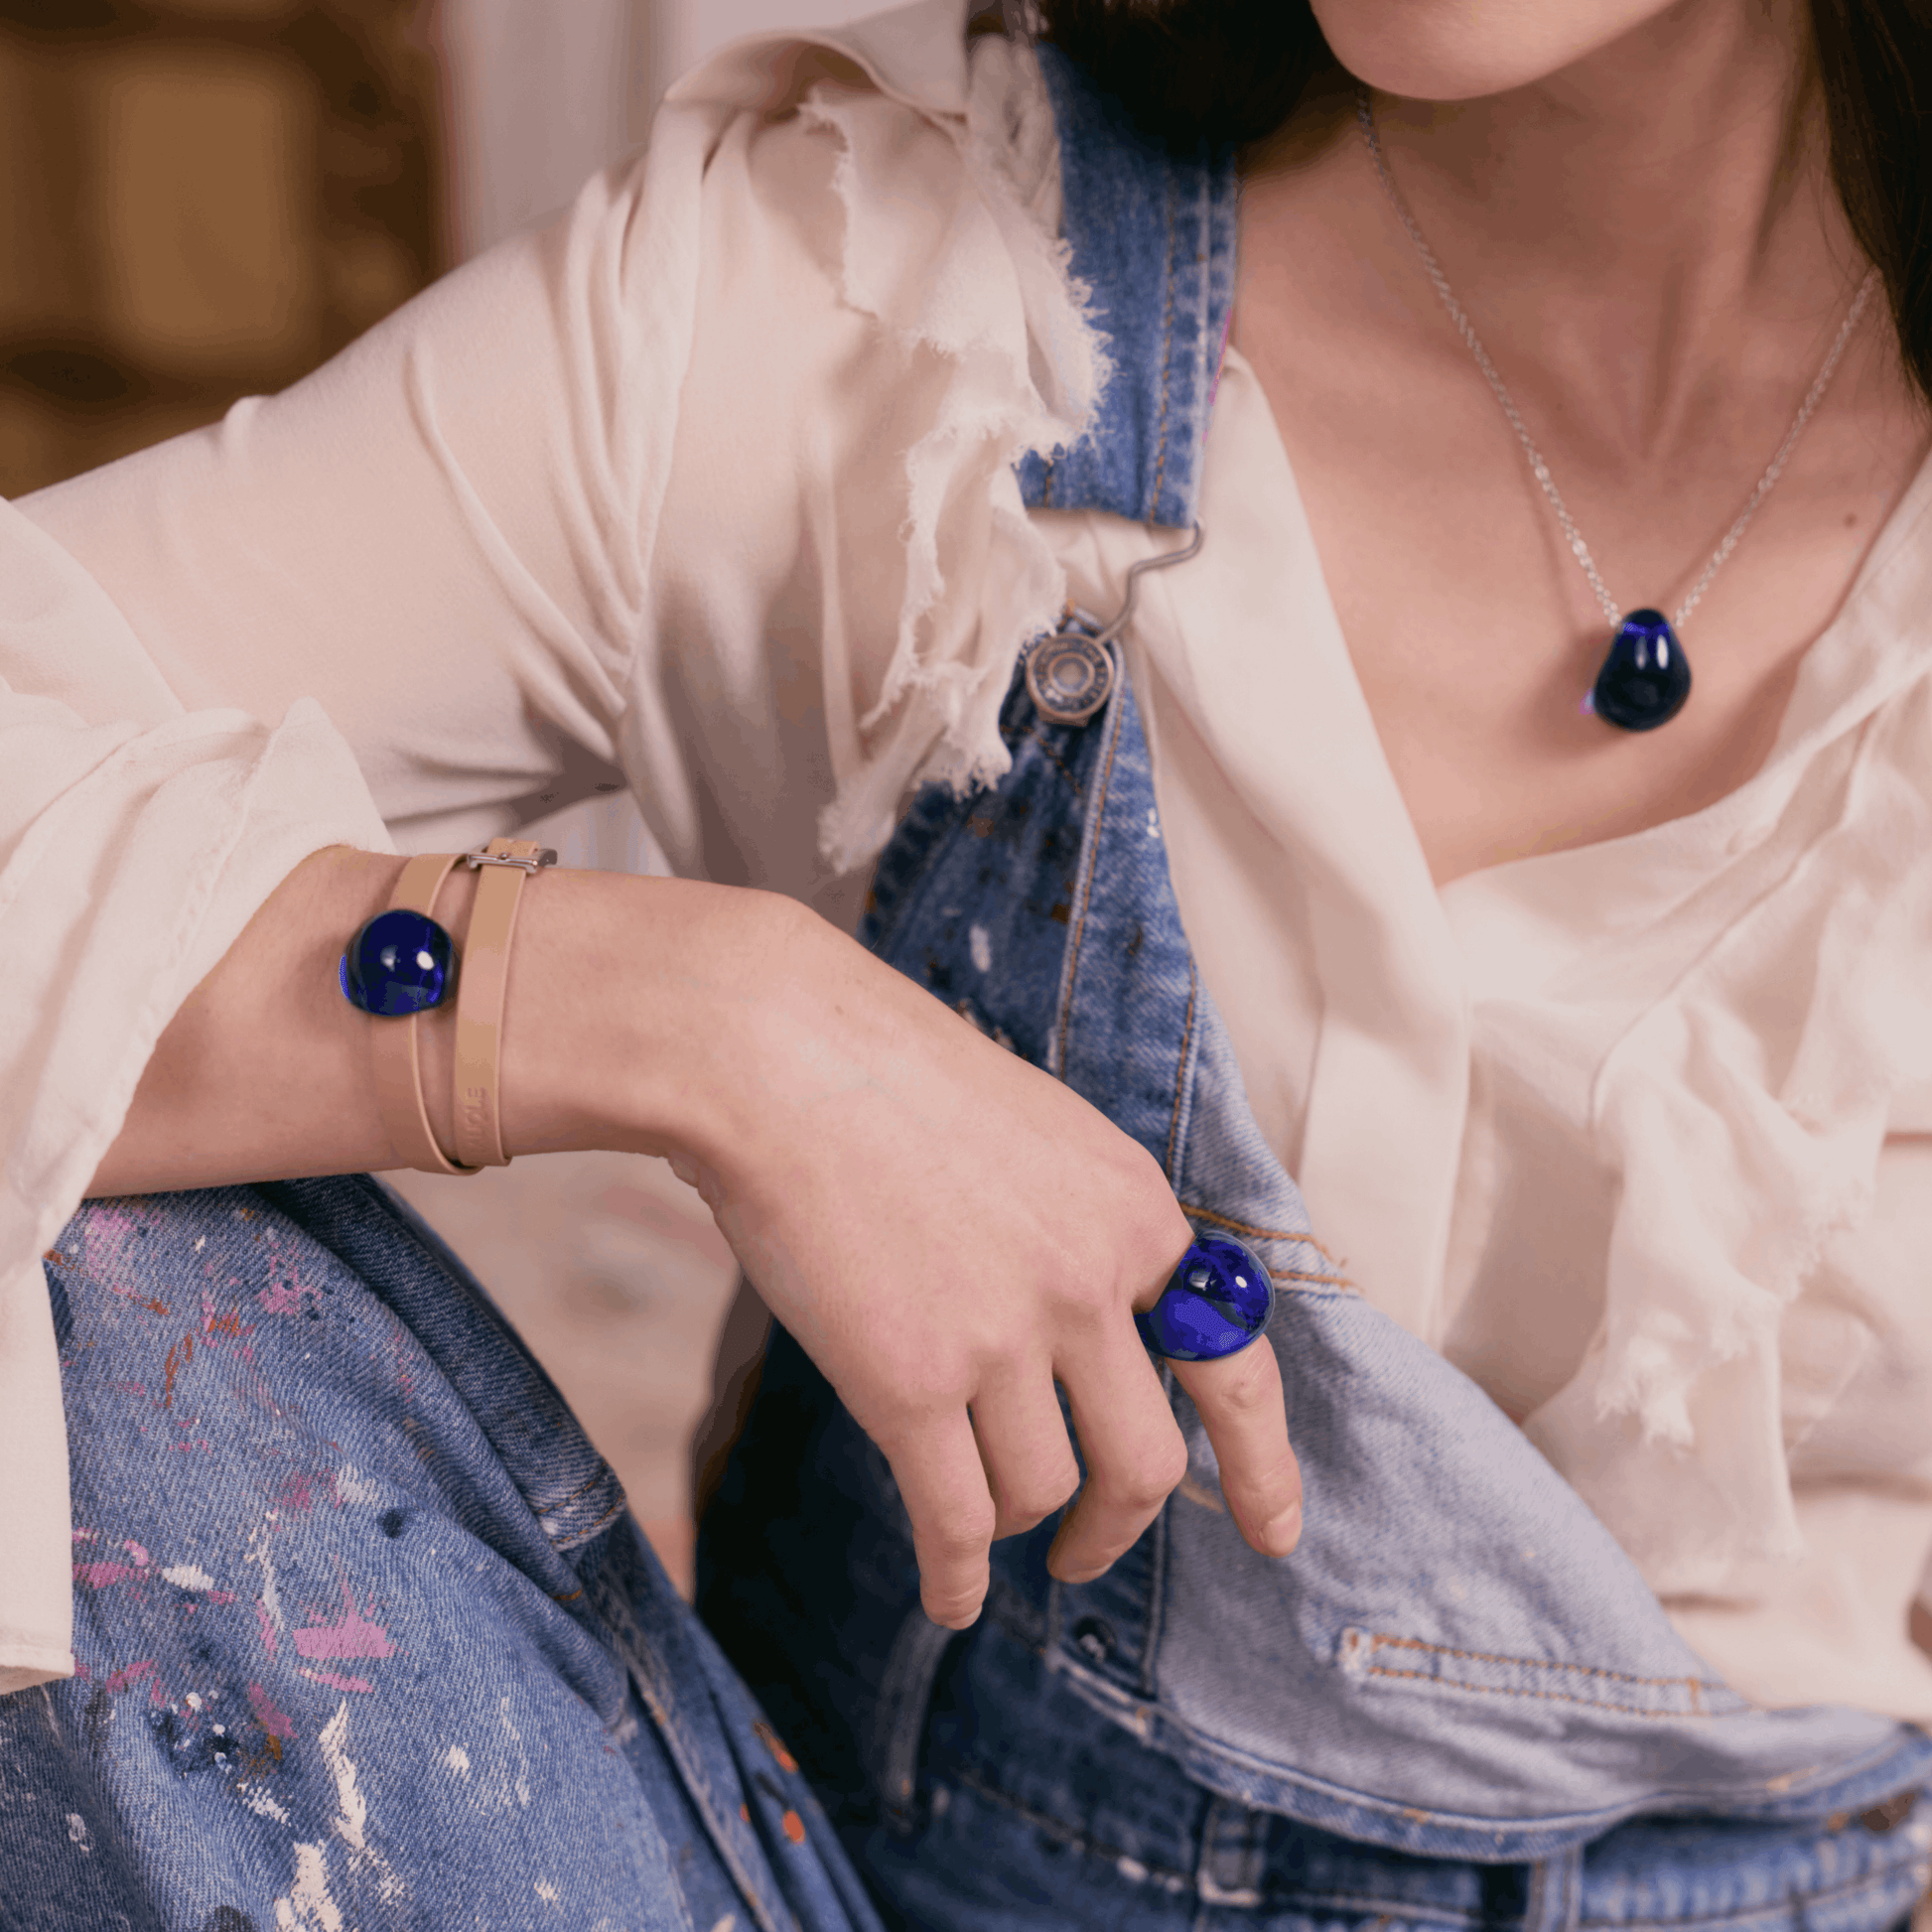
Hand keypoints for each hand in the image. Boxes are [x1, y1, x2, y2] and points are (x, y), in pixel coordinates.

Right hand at [663, 899, 1302, 1628]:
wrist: (779, 1058)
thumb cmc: (891, 1080)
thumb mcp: (1041, 1136)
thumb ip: (1087, 1234)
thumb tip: (1094, 1339)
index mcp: (1136, 1213)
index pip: (1232, 1365)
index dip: (1261, 1464)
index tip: (1274, 1532)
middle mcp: (1091, 1282)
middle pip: (1146, 1463)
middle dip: (1117, 1525)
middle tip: (1085, 1550)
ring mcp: (1004, 1337)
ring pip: (1042, 1493)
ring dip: (1014, 1524)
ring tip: (978, 1520)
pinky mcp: (910, 1384)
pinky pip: (956, 1520)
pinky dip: (958, 1578)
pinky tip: (951, 1595)